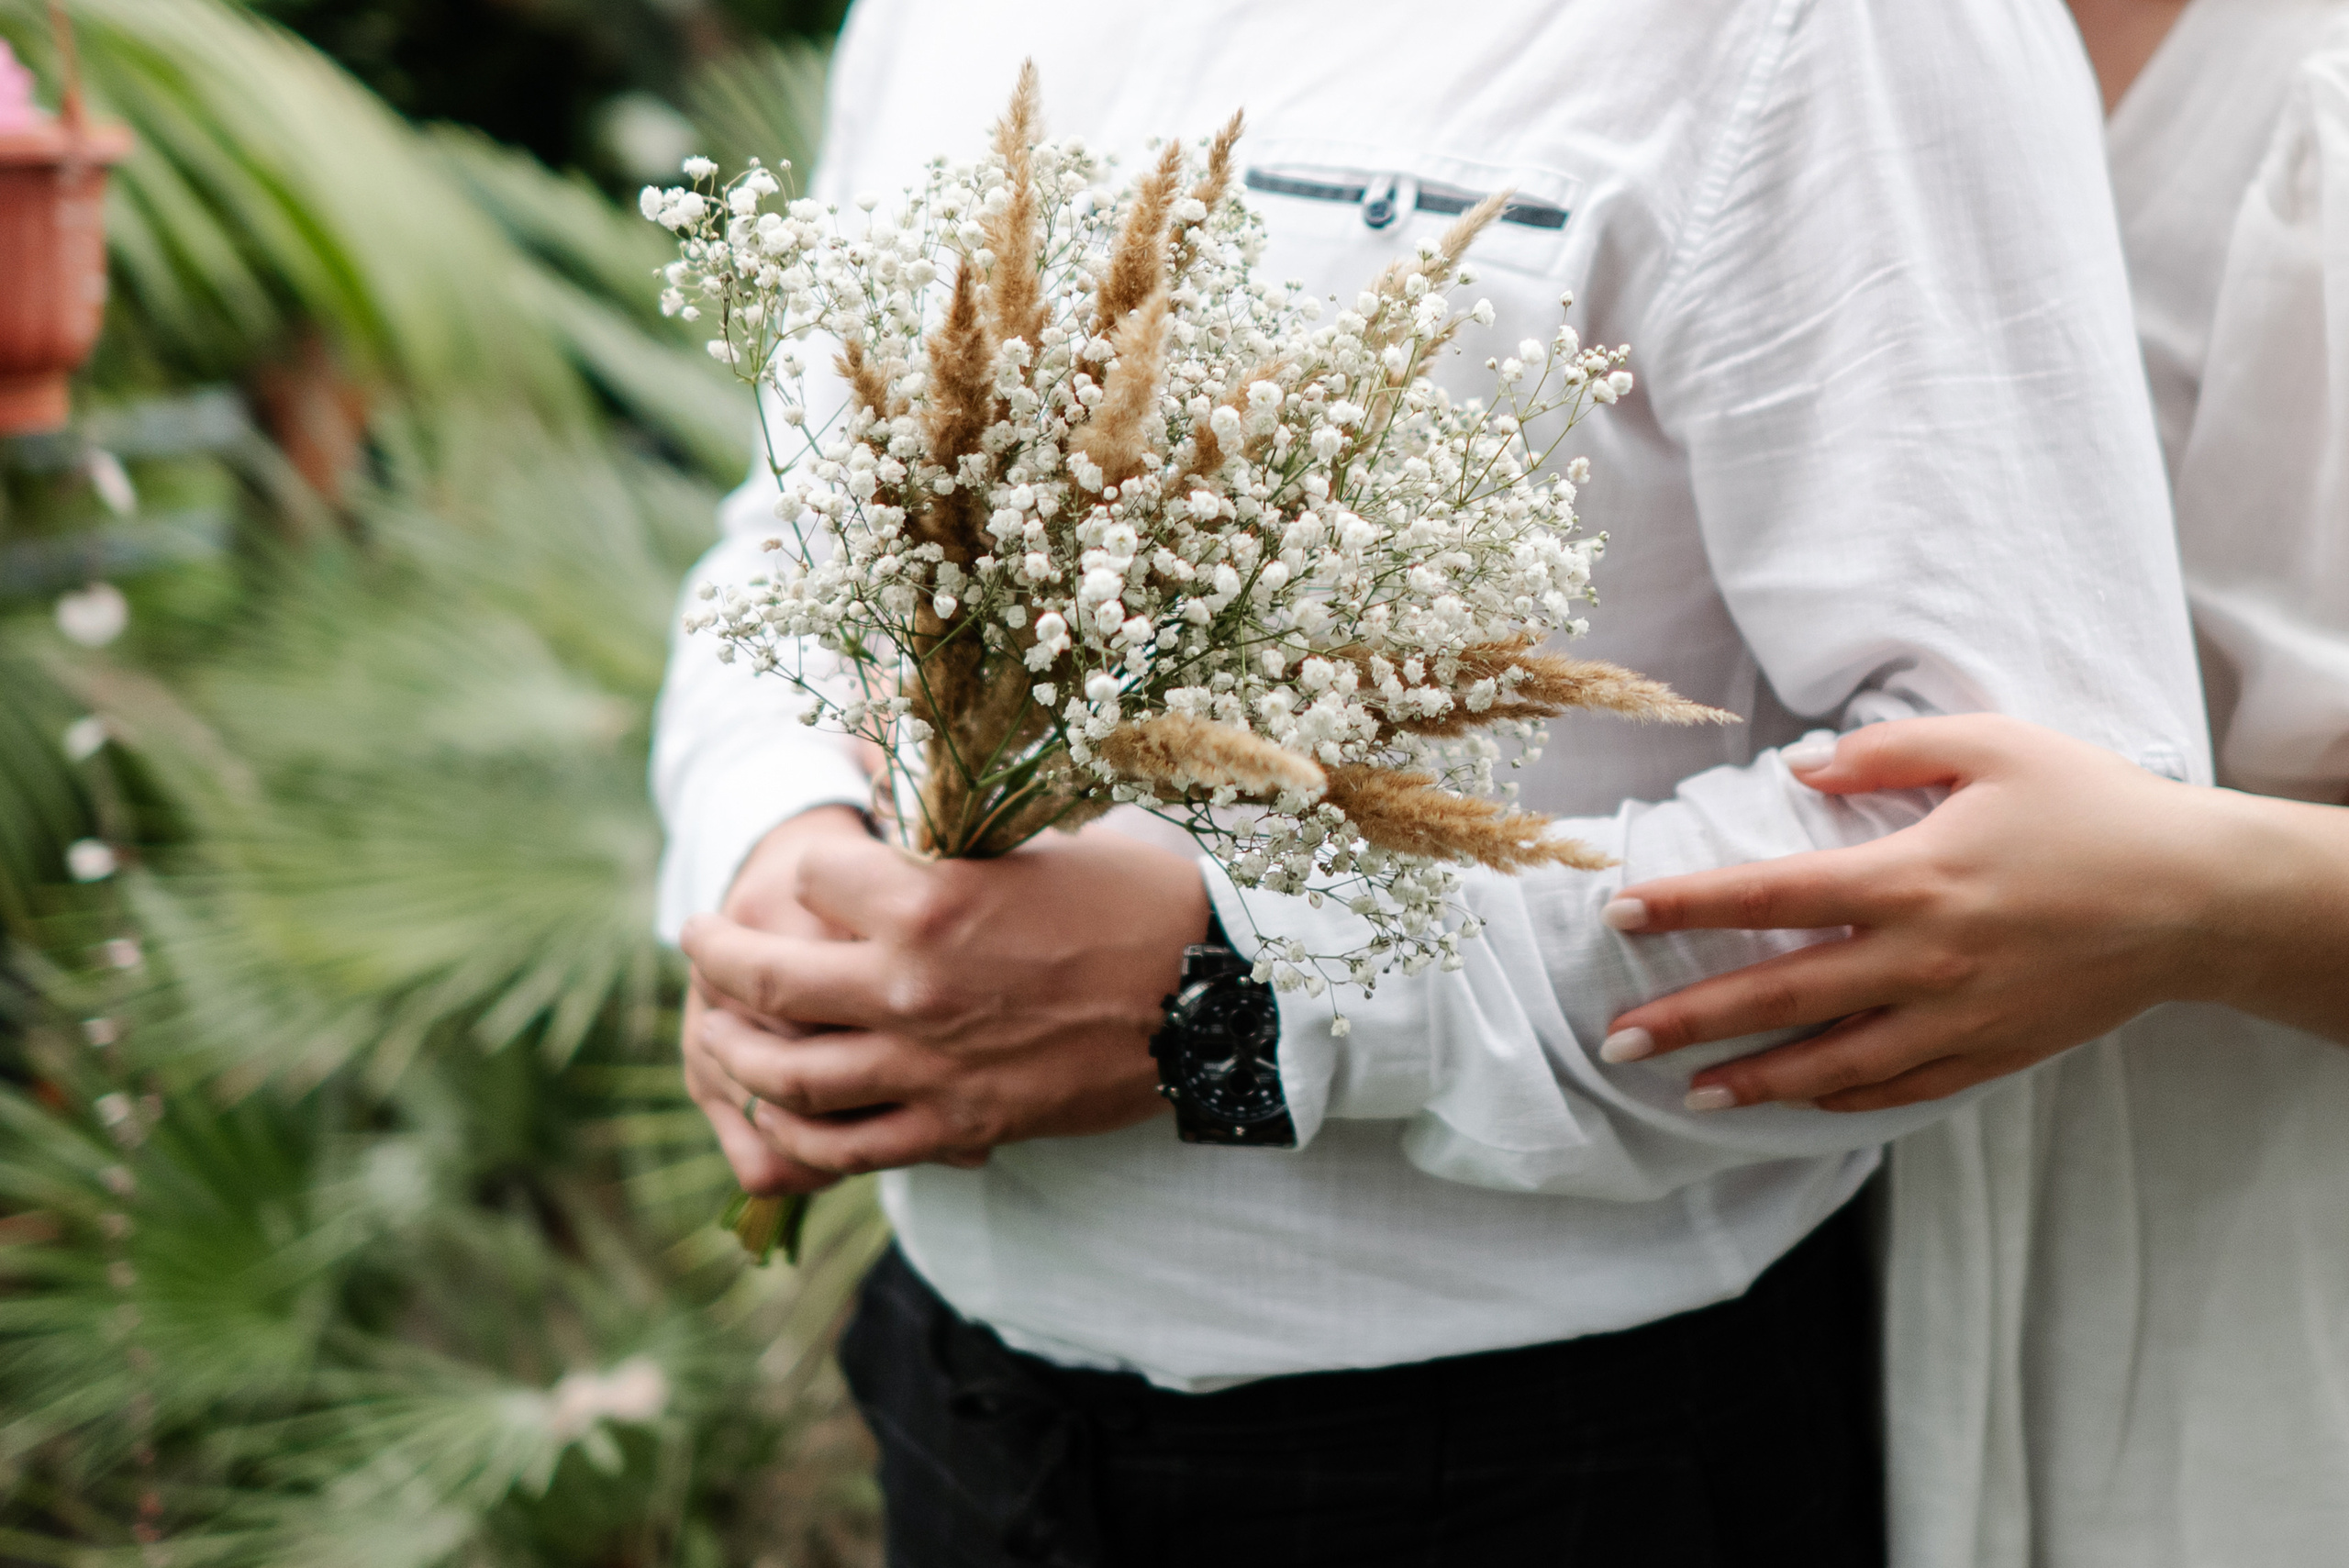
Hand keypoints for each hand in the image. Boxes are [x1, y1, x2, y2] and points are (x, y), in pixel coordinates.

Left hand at [680, 824, 1205, 1175]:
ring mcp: (927, 1066)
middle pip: (767, 980)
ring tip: (718, 1028)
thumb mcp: (1028, 842)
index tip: (810, 867)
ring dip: (734, 1050)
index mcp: (930, 900)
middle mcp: (912, 987)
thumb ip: (942, 842)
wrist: (1207, 998)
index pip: (811, 877)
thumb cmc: (1129, 903)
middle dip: (715, 956)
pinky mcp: (953, 1124)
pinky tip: (777, 1112)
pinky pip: (844, 1146)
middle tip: (696, 937)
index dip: (808, 867)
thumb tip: (881, 789)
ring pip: (786, 1074)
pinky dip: (795, 1133)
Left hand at [1599, 716, 2234, 1110]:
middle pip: (1780, 996)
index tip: (1620, 913)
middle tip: (1616, 1040)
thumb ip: (1885, 749)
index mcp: (1911, 876)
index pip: (1769, 895)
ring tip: (1688, 1093)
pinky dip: (1842, 1098)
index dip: (1686, 905)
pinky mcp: (1994, 1051)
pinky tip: (1798, 1099)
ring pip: (1832, 1063)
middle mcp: (1923, 957)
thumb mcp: (1994, 745)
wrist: (2203, 897)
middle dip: (1690, 1022)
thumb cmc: (2094, 808)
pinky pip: (1901, 1087)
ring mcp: (1958, 1015)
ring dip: (1752, 1081)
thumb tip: (1799, 768)